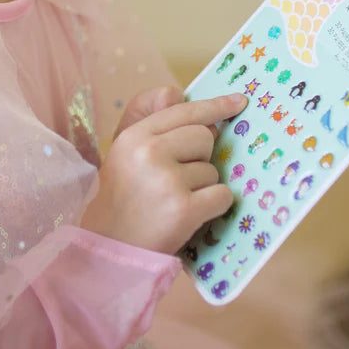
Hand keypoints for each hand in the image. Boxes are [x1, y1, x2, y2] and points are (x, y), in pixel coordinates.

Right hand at [79, 92, 248, 255]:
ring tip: (174, 201)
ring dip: (202, 186)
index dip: (214, 106)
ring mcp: (167, 180)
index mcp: (135, 136)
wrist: (109, 249)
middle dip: (200, 157)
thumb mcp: (126, 154)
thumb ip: (154, 124)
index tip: (239, 101)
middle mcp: (149, 152)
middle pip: (204, 137)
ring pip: (213, 170)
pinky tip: (192, 215)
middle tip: (178, 180)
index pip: (184, 110)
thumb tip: (184, 99)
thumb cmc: (123, 199)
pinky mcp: (184, 209)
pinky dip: (215, 206)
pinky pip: (222, 195)